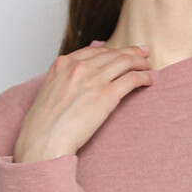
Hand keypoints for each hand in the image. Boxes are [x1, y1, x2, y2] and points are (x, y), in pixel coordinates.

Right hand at [14, 42, 152, 162]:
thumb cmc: (43, 125)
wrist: (44, 141)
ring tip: (148, 67)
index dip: (111, 50)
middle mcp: (79, 67)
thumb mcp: (49, 92)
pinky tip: (148, 81)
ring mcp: (93, 79)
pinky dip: (143, 78)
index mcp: (63, 64)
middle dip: (130, 52)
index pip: (93, 51)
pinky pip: (131, 79)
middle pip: (111, 54)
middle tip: (143, 53)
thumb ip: (64, 82)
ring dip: (140, 63)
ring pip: (124, 62)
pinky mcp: (106, 95)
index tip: (121, 51)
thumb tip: (78, 86)